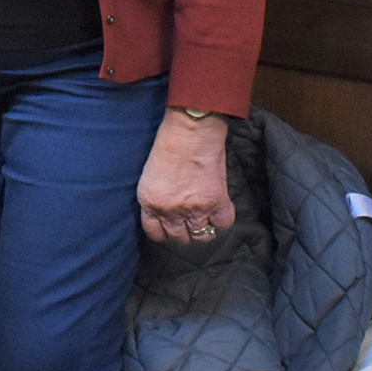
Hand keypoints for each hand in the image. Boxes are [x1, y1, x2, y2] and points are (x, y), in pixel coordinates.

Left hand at [137, 109, 234, 243]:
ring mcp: (194, 209)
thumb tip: (167, 213)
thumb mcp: (150, 175)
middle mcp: (169, 210)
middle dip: (184, 231)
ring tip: (204, 216)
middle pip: (179, 237)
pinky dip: (221, 219)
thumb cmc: (167, 146)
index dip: (164, 231)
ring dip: (203, 228)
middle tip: (189, 220)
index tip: (170, 227)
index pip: (155, 233)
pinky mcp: (215, 203)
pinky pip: (223, 224)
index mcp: (149, 201)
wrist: (188, 132)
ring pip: (202, 236)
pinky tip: (217, 209)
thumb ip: (157, 197)